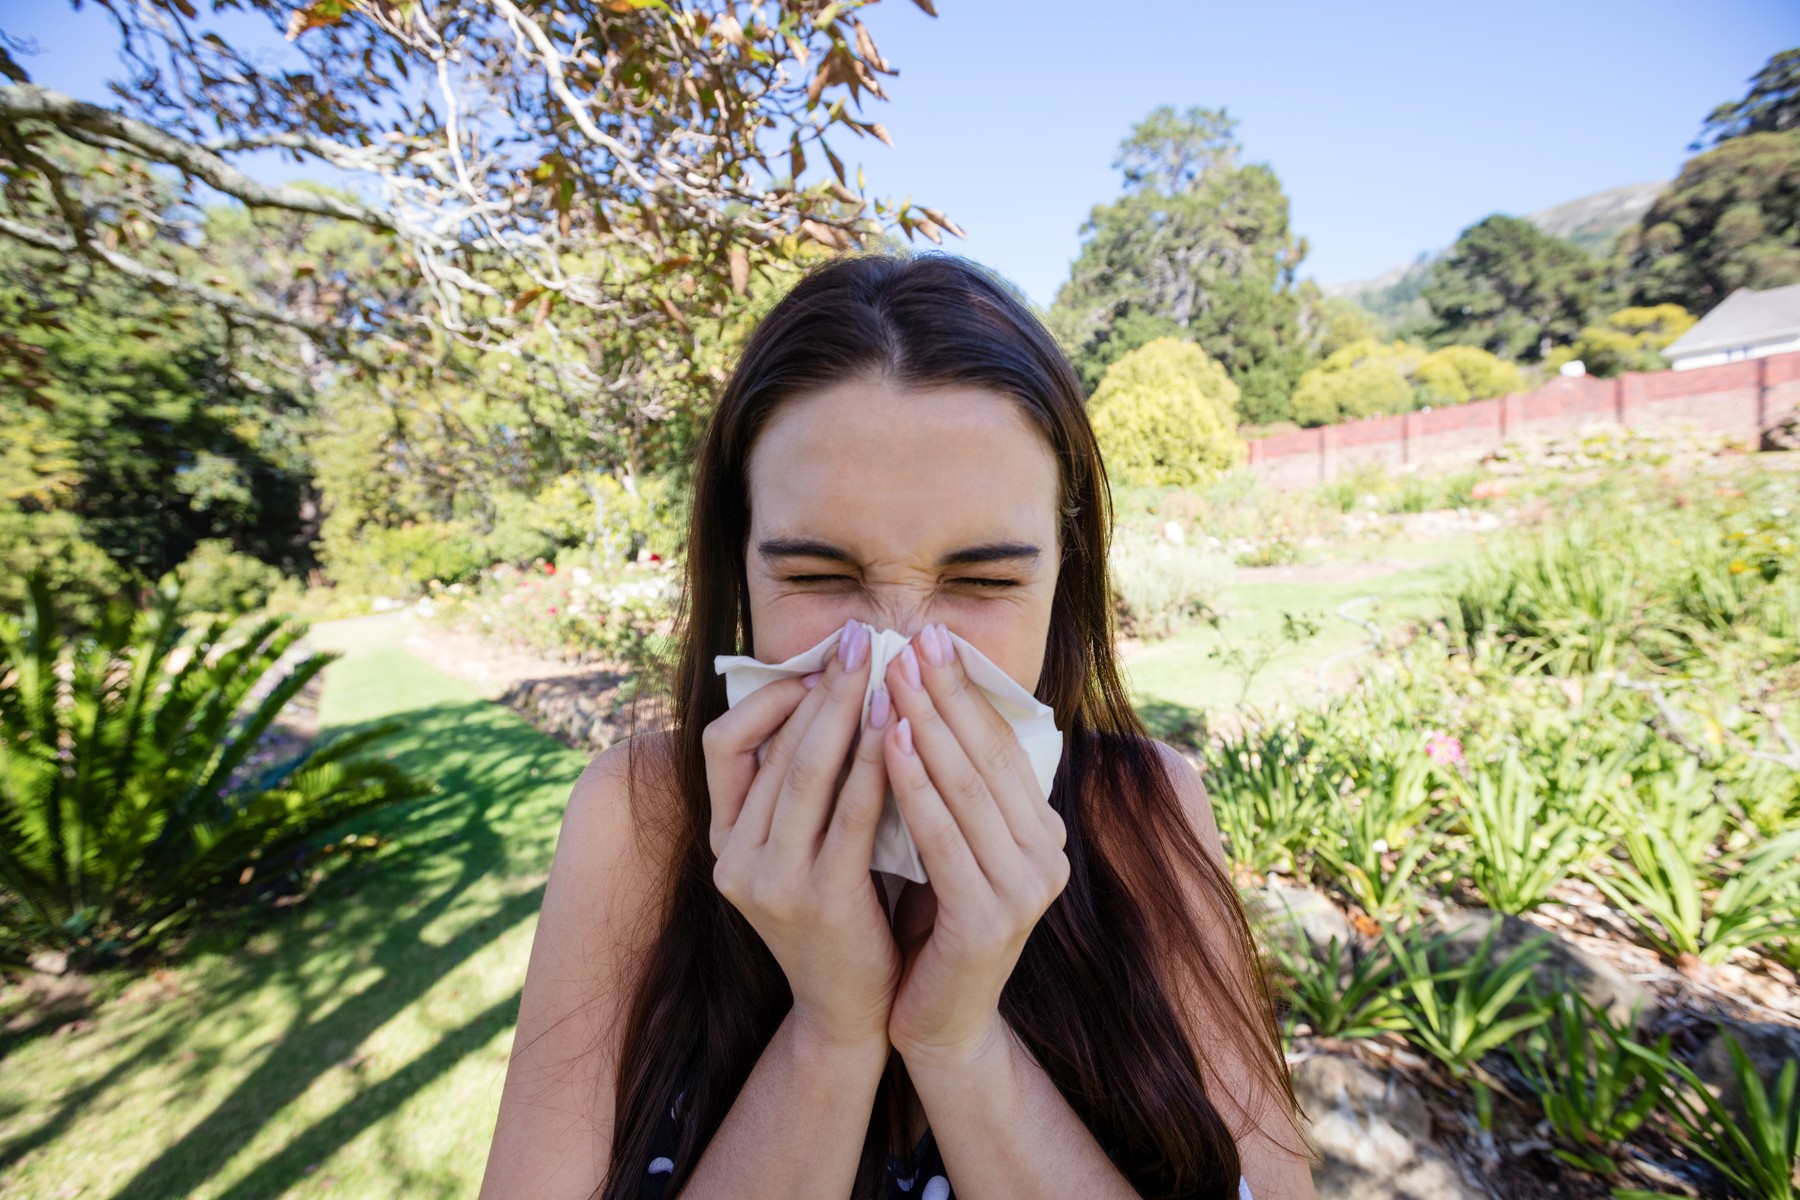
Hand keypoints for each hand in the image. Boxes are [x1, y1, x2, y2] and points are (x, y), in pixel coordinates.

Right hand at [703, 618, 901, 1048]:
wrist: (853, 1010)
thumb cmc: (840, 911)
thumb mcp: (802, 847)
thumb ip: (801, 787)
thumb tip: (830, 693)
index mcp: (723, 840)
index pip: (722, 745)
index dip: (767, 698)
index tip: (818, 664)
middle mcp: (734, 859)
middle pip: (774, 749)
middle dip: (822, 687)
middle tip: (862, 637)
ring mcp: (771, 883)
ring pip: (809, 774)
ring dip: (850, 713)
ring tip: (885, 669)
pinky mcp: (820, 900)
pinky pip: (851, 816)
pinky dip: (876, 765)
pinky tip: (902, 730)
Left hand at [878, 622, 1069, 1068]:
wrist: (936, 1023)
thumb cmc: (929, 925)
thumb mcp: (949, 845)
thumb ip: (953, 790)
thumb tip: (927, 701)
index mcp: (1042, 833)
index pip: (1001, 746)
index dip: (964, 689)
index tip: (929, 637)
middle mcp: (1046, 856)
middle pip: (987, 758)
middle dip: (945, 693)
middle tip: (911, 638)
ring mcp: (1025, 890)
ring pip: (967, 790)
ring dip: (927, 725)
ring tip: (893, 676)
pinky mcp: (991, 919)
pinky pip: (944, 836)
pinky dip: (916, 785)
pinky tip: (889, 743)